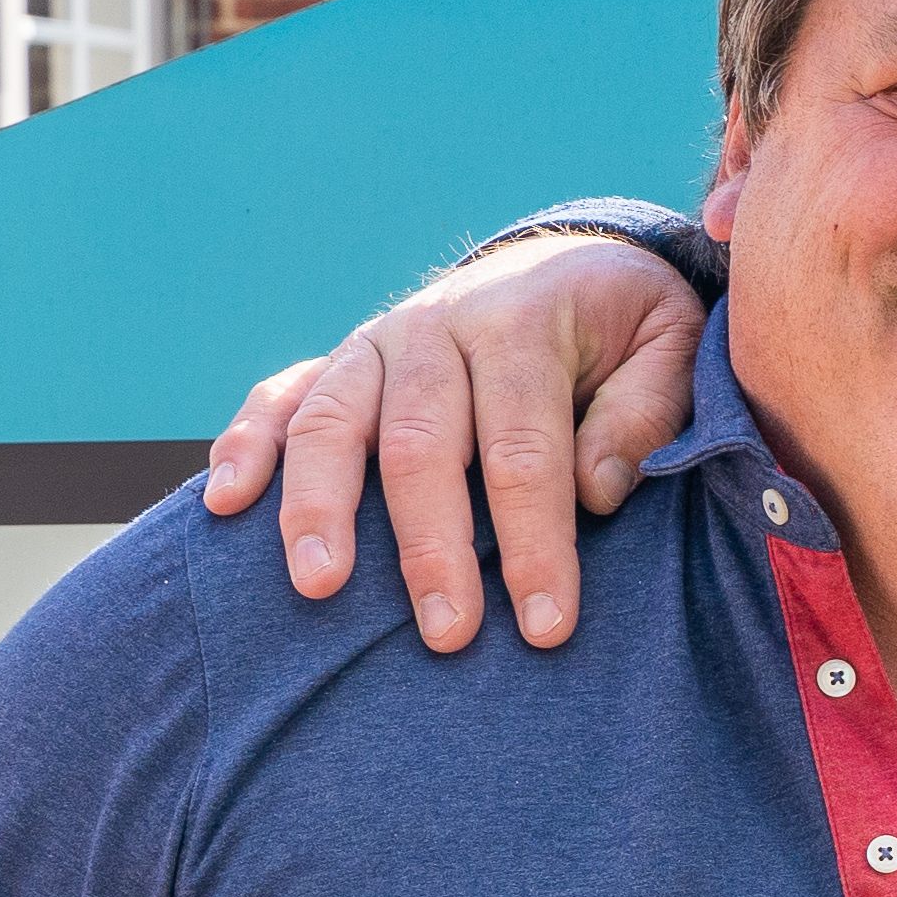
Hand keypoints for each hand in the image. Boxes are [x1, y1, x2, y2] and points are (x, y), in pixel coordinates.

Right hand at [196, 235, 705, 656]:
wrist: (567, 261)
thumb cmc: (626, 327)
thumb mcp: (673, 343)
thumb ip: (646, 410)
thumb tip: (596, 490)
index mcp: (522, 322)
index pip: (524, 448)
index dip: (535, 542)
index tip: (546, 625)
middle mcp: (434, 328)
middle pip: (420, 445)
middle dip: (432, 547)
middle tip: (447, 634)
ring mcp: (374, 344)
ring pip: (330, 423)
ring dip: (318, 507)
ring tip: (319, 585)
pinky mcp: (338, 363)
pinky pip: (279, 398)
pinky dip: (244, 445)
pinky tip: (223, 504)